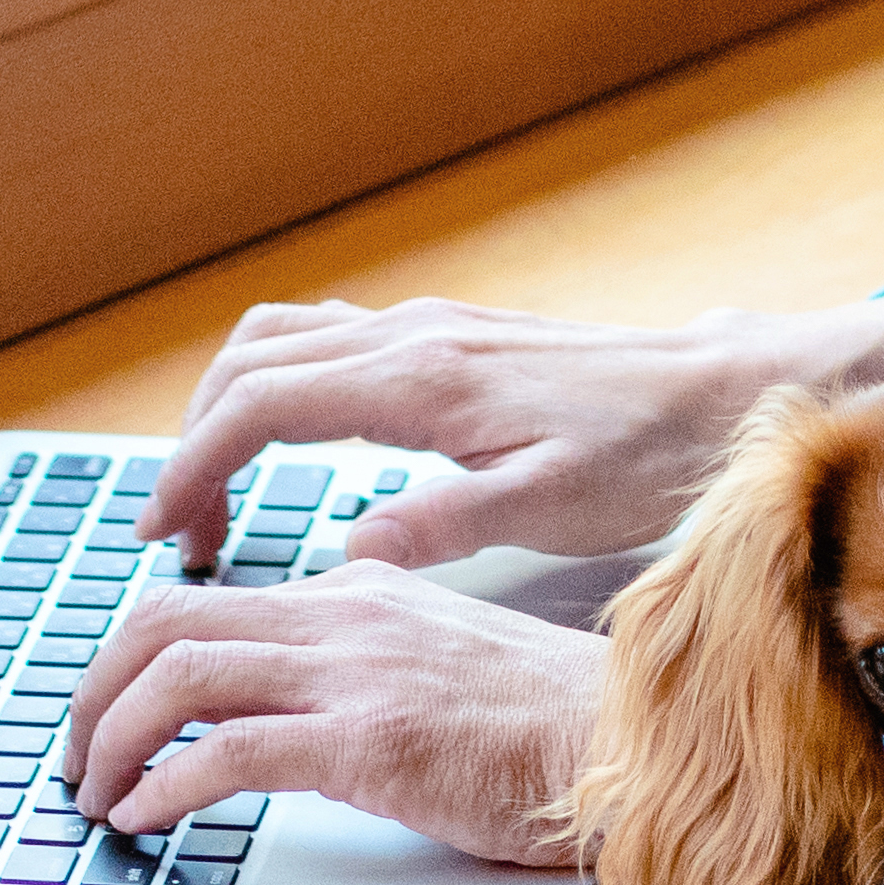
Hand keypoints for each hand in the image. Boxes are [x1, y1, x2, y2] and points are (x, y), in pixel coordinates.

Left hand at [71, 564, 601, 866]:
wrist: (627, 743)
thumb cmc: (547, 725)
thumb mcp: (440, 663)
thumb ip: (367, 663)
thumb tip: (292, 706)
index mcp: (360, 591)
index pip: (211, 603)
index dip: (136, 660)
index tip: (112, 715)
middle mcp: (345, 616)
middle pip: (165, 621)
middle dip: (95, 690)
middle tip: (76, 755)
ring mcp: (353, 674)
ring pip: (177, 674)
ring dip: (110, 738)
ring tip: (95, 794)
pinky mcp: (366, 740)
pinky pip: (225, 750)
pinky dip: (166, 786)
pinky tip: (148, 819)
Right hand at [143, 292, 883, 567]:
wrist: (721, 393)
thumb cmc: (645, 453)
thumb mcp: (549, 508)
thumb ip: (443, 524)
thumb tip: (351, 553)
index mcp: (422, 381)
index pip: (261, 408)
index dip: (194, 467)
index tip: (161, 531)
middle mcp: (414, 340)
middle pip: (251, 364)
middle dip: (197, 442)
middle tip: (184, 531)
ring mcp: (430, 331)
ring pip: (285, 344)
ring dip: (235, 410)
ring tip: (225, 498)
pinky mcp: (452, 341)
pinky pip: (331, 346)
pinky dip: (284, 392)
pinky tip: (301, 455)